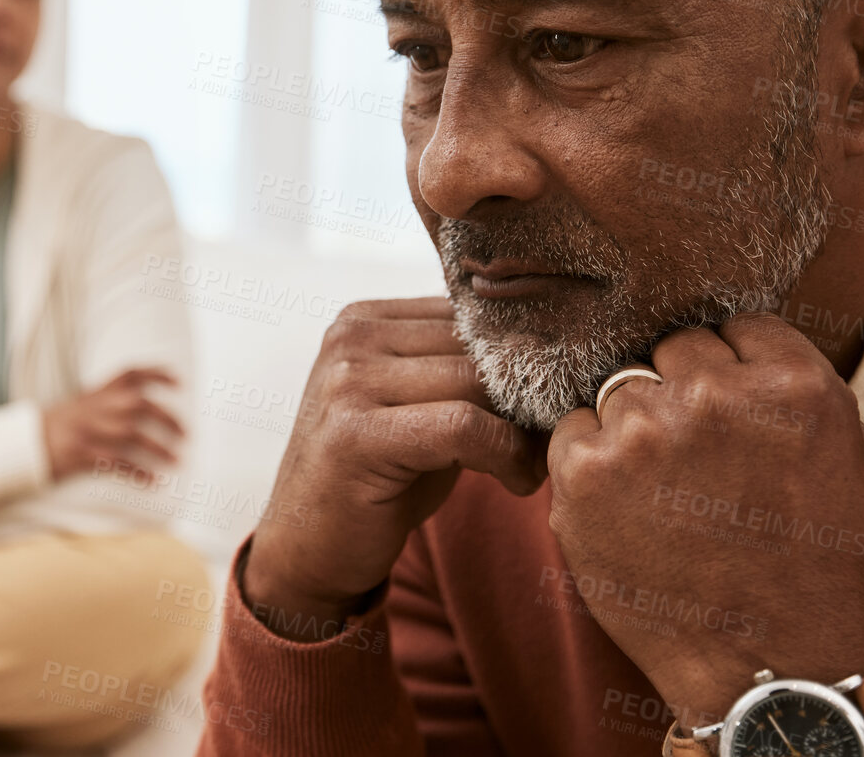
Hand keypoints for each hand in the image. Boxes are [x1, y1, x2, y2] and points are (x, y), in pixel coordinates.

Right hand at [42, 367, 184, 483]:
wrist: (26, 443)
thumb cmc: (59, 424)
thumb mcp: (82, 403)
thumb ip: (108, 399)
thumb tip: (141, 403)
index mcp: (97, 392)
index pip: (131, 373)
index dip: (157, 373)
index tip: (179, 382)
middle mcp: (96, 407)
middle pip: (140, 404)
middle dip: (168, 418)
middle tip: (186, 433)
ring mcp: (89, 429)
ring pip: (132, 434)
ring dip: (159, 448)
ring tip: (178, 460)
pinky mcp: (83, 454)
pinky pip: (116, 462)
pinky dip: (137, 472)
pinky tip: (152, 481)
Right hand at [241, 298, 545, 636]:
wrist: (308, 548)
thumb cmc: (375, 478)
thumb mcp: (417, 408)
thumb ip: (460, 370)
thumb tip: (554, 353)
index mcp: (364, 319)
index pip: (470, 314)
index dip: (522, 358)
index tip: (553, 402)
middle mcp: (351, 338)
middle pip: (475, 345)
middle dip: (529, 392)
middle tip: (556, 438)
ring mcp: (346, 381)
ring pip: (475, 381)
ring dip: (524, 429)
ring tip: (534, 464)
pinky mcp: (355, 432)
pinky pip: (462, 426)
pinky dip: (506, 454)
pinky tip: (517, 481)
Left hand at [545, 312, 863, 725]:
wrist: (767, 669)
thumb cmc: (825, 571)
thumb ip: (828, 396)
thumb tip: (781, 354)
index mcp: (793, 385)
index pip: (738, 326)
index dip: (736, 366)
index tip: (735, 407)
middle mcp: (713, 396)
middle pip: (674, 348)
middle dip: (683, 390)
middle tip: (697, 452)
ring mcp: (642, 432)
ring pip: (620, 387)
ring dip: (636, 425)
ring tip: (664, 487)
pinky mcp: (584, 472)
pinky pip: (573, 430)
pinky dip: (591, 460)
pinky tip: (625, 503)